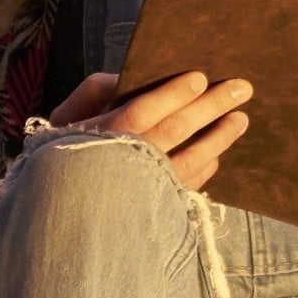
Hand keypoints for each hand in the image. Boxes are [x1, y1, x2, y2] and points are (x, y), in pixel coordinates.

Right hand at [62, 68, 254, 194]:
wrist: (57, 220)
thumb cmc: (56, 160)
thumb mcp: (64, 121)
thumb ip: (94, 93)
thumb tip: (125, 79)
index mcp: (100, 138)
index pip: (142, 110)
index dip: (173, 94)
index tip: (200, 78)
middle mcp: (125, 165)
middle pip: (175, 131)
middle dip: (210, 107)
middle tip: (241, 89)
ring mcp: (143, 192)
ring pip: (189, 161)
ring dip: (218, 139)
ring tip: (241, 120)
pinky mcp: (155, 212)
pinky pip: (187, 188)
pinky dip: (204, 170)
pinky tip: (217, 156)